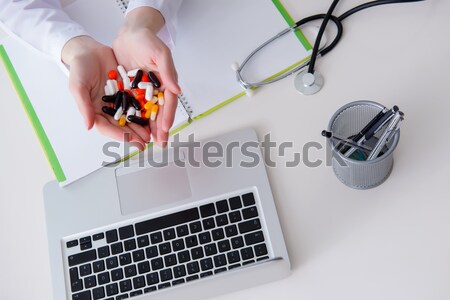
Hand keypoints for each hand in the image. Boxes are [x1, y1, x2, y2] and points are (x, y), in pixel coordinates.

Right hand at [62, 36, 149, 149]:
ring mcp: (118, 101)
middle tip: (145, 143)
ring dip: (140, 126)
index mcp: (94, 111)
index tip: (131, 141)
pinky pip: (136, 103)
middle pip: (121, 126)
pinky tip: (153, 116)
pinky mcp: (127, 92)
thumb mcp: (78, 86)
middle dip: (133, 135)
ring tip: (151, 134)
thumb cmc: (79, 68)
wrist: (89, 50)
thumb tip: (88, 126)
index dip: (119, 135)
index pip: (107, 127)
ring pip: (130, 117)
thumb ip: (84, 106)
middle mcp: (107, 109)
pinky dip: (144, 110)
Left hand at [113, 7, 180, 146]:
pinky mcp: (131, 90)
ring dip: (147, 128)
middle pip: (159, 112)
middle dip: (160, 129)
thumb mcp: (160, 53)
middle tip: (160, 144)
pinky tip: (131, 129)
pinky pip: (132, 106)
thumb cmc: (147, 40)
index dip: (168, 117)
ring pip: (146, 113)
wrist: (130, 33)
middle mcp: (155, 89)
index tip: (165, 130)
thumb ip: (168, 71)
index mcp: (165, 82)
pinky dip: (133, 118)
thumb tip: (177, 90)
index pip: (169, 103)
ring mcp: (143, 91)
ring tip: (147, 142)